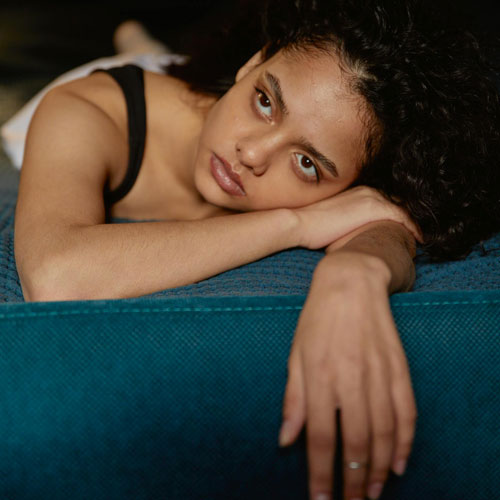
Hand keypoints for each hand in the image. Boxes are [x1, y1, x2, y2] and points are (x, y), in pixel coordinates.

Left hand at [278, 252, 416, 499]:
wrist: (351, 282)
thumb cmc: (316, 319)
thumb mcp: (295, 354)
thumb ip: (292, 399)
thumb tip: (285, 440)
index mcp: (319, 376)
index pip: (319, 438)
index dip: (320, 474)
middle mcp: (351, 379)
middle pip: (355, 443)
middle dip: (352, 482)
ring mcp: (379, 374)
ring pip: (384, 434)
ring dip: (379, 469)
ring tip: (372, 493)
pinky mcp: (399, 368)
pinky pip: (407, 412)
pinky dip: (405, 441)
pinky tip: (399, 462)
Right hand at [294, 186, 421, 249]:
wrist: (300, 223)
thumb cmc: (310, 227)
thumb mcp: (331, 222)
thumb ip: (344, 224)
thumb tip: (349, 238)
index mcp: (357, 193)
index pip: (384, 204)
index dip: (394, 217)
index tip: (400, 231)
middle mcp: (367, 191)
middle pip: (397, 204)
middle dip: (407, 220)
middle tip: (415, 236)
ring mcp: (372, 198)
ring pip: (402, 210)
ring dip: (412, 225)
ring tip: (418, 239)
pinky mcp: (375, 208)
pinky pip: (403, 217)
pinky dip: (413, 228)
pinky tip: (418, 240)